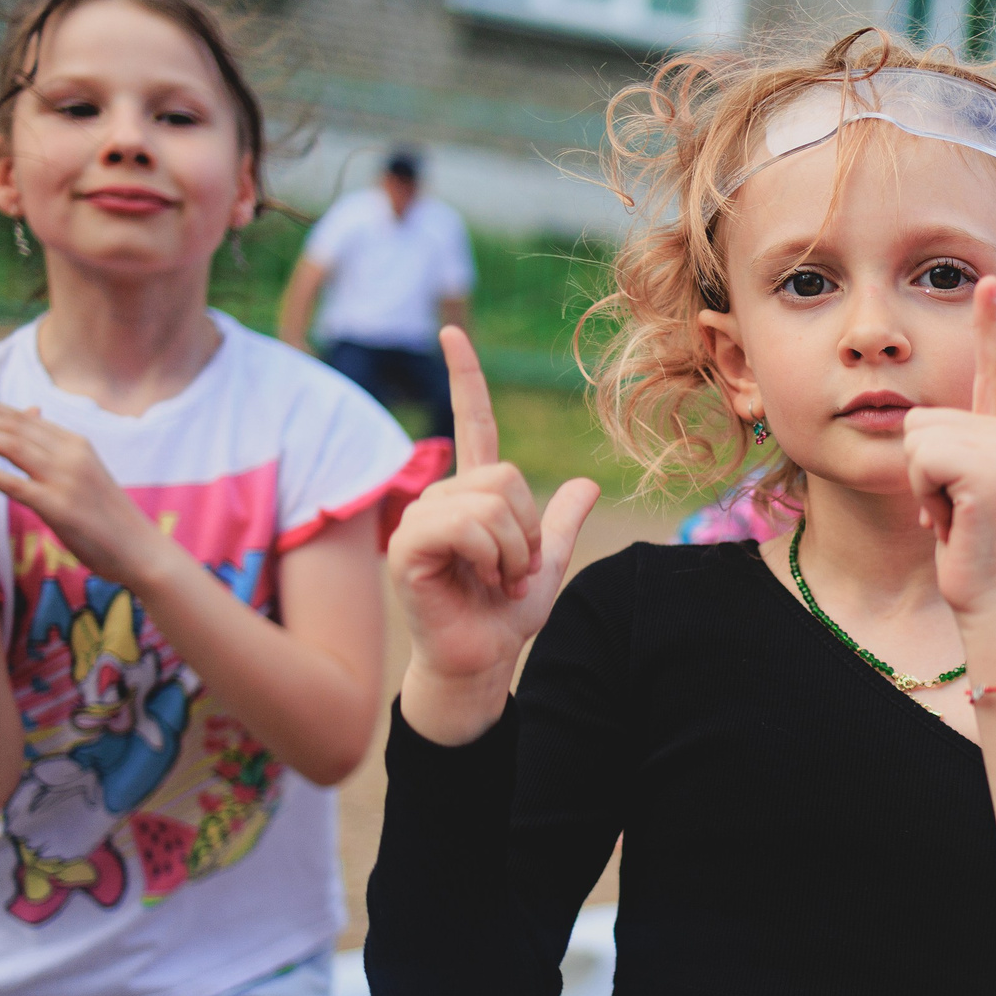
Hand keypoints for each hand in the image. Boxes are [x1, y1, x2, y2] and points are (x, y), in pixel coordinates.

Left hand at [0, 393, 176, 587]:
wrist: (143, 551)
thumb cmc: (112, 518)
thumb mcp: (87, 475)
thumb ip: (60, 452)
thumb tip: (36, 425)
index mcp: (78, 445)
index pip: (25, 418)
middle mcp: (72, 456)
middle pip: (15, 427)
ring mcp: (66, 480)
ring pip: (13, 448)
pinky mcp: (59, 508)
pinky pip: (16, 484)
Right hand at [387, 328, 598, 720]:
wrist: (480, 663)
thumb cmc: (503, 617)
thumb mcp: (548, 566)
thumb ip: (562, 524)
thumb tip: (588, 483)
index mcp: (473, 496)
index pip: (471, 423)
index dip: (464, 379)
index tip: (451, 332)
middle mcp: (441, 497)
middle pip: (507, 475)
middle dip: (529, 530)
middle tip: (514, 570)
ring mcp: (419, 519)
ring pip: (491, 501)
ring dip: (512, 550)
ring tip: (497, 580)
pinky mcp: (407, 547)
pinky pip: (465, 525)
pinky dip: (489, 556)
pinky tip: (478, 581)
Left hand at [901, 277, 995, 616]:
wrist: (994, 598)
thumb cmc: (967, 548)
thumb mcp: (952, 489)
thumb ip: (942, 452)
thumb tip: (913, 431)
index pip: (995, 369)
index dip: (989, 324)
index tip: (988, 280)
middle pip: (920, 416)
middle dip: (920, 468)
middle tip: (951, 507)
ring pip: (917, 436)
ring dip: (922, 484)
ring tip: (953, 514)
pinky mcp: (988, 471)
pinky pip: (923, 459)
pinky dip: (927, 494)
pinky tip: (953, 521)